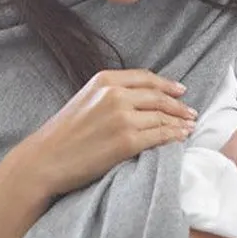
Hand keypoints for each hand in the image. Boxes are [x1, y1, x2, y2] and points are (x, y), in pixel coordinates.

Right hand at [21, 69, 196, 196]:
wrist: (46, 159)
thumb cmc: (63, 135)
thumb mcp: (84, 100)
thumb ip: (109, 95)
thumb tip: (137, 100)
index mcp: (104, 80)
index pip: (145, 78)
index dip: (167, 84)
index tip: (180, 90)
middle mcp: (115, 95)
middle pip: (158, 96)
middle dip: (178, 105)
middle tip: (191, 112)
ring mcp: (122, 118)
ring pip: (161, 116)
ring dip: (180, 122)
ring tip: (190, 126)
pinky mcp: (126, 142)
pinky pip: (159, 137)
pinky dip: (173, 137)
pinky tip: (181, 138)